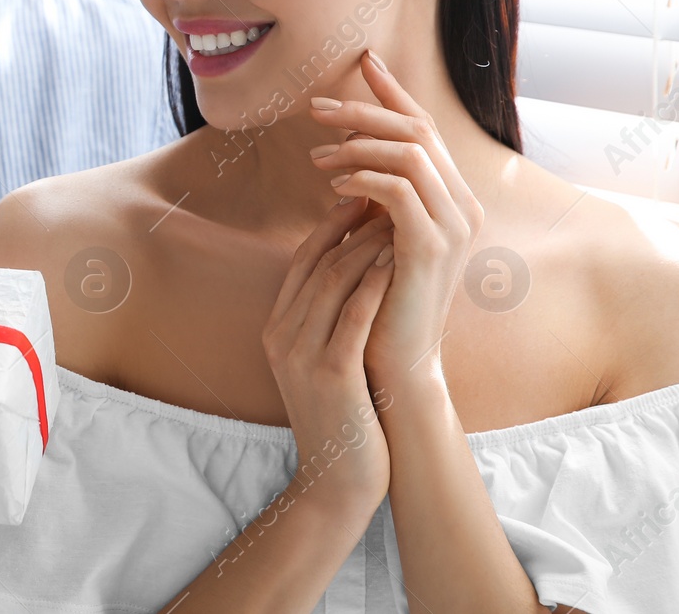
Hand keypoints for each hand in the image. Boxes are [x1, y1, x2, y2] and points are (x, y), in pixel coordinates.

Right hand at [262, 198, 396, 513]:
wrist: (336, 480)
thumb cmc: (342, 417)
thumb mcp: (323, 360)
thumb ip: (327, 318)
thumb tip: (354, 268)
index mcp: (277, 329)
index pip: (303, 260)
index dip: (334, 224)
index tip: (366, 199)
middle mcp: (281, 336)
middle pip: (316, 262)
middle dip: (353, 225)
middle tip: (388, 198)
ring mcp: (301, 355)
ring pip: (333, 281)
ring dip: (368, 245)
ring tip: (400, 222)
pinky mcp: (330, 375)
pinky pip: (353, 316)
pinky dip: (375, 283)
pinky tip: (400, 262)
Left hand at [308, 49, 483, 382]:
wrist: (393, 365)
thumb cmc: (377, 301)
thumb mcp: (375, 237)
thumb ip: (374, 197)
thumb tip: (345, 154)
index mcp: (453, 199)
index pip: (424, 127)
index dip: (393, 91)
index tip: (361, 61)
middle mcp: (463, 206)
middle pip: (417, 129)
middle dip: (364, 109)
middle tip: (315, 106)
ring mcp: (454, 226)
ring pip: (409, 151)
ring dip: (356, 143)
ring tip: (315, 157)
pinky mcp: (432, 247)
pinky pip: (398, 189)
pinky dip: (363, 177)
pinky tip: (334, 185)